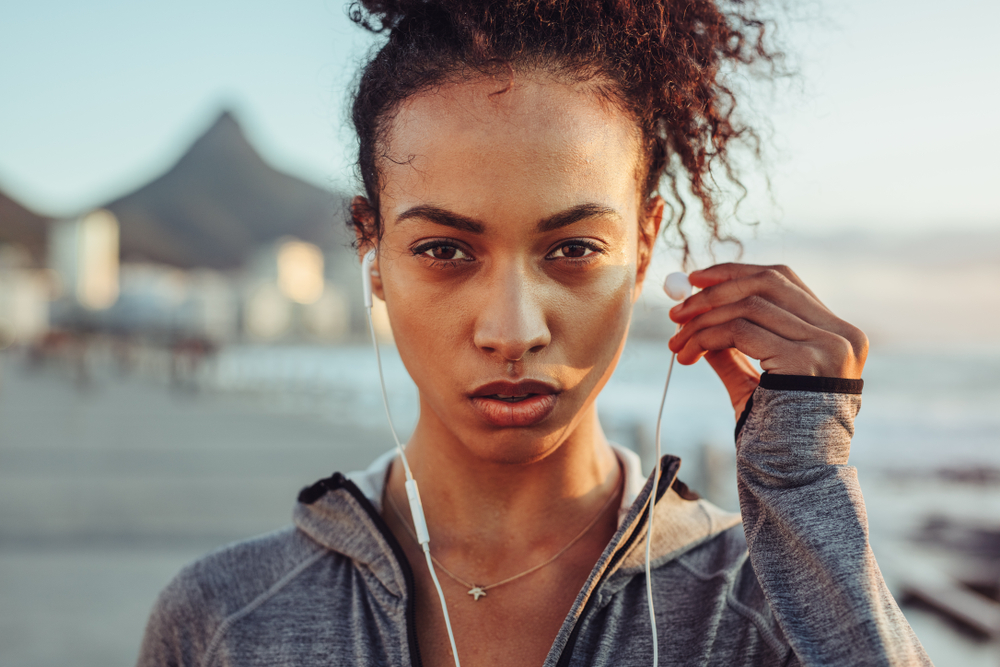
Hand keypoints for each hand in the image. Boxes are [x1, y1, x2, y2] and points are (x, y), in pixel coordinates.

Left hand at [667, 263, 867, 419]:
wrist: (794, 481)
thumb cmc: (777, 438)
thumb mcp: (754, 382)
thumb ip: (733, 348)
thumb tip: (695, 318)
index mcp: (840, 335)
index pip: (782, 280)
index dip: (735, 273)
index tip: (694, 280)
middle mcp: (843, 336)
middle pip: (767, 283)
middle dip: (713, 291)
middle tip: (676, 311)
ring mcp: (828, 348)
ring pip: (749, 306)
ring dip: (701, 320)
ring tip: (675, 342)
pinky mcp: (805, 362)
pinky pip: (741, 331)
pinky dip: (706, 336)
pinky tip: (688, 354)